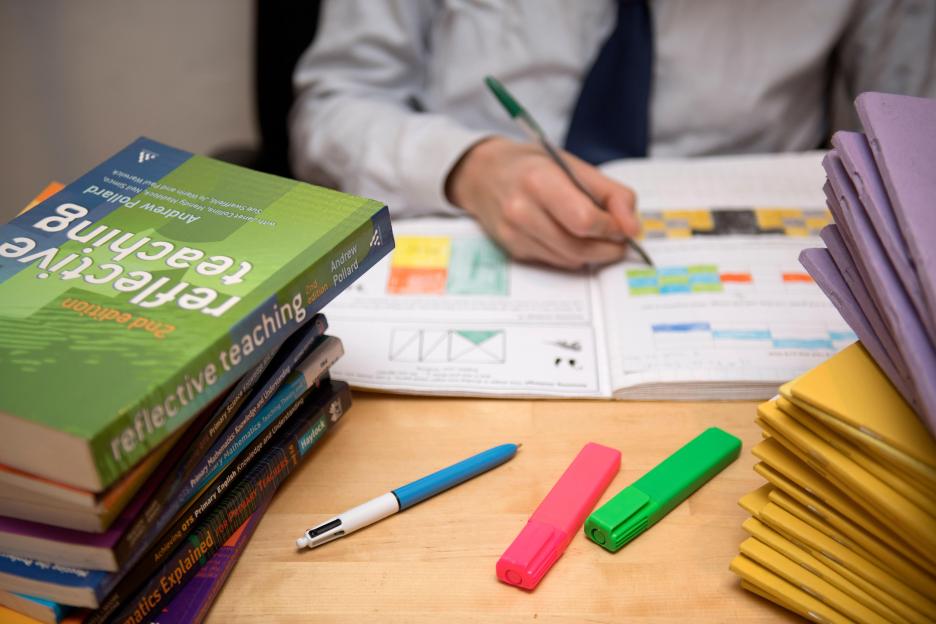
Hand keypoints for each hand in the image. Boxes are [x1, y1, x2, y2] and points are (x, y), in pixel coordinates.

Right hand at [445, 136, 639, 269]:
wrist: (482, 174)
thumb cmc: (531, 165)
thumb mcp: (573, 164)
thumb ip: (611, 193)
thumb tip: (632, 227)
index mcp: (539, 181)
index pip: (585, 221)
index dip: (612, 228)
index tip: (624, 225)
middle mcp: (521, 211)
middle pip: (578, 247)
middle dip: (608, 248)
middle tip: (619, 239)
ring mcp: (514, 234)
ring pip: (569, 260)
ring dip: (592, 253)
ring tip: (597, 236)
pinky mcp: (513, 250)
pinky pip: (554, 262)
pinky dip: (571, 254)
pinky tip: (570, 236)